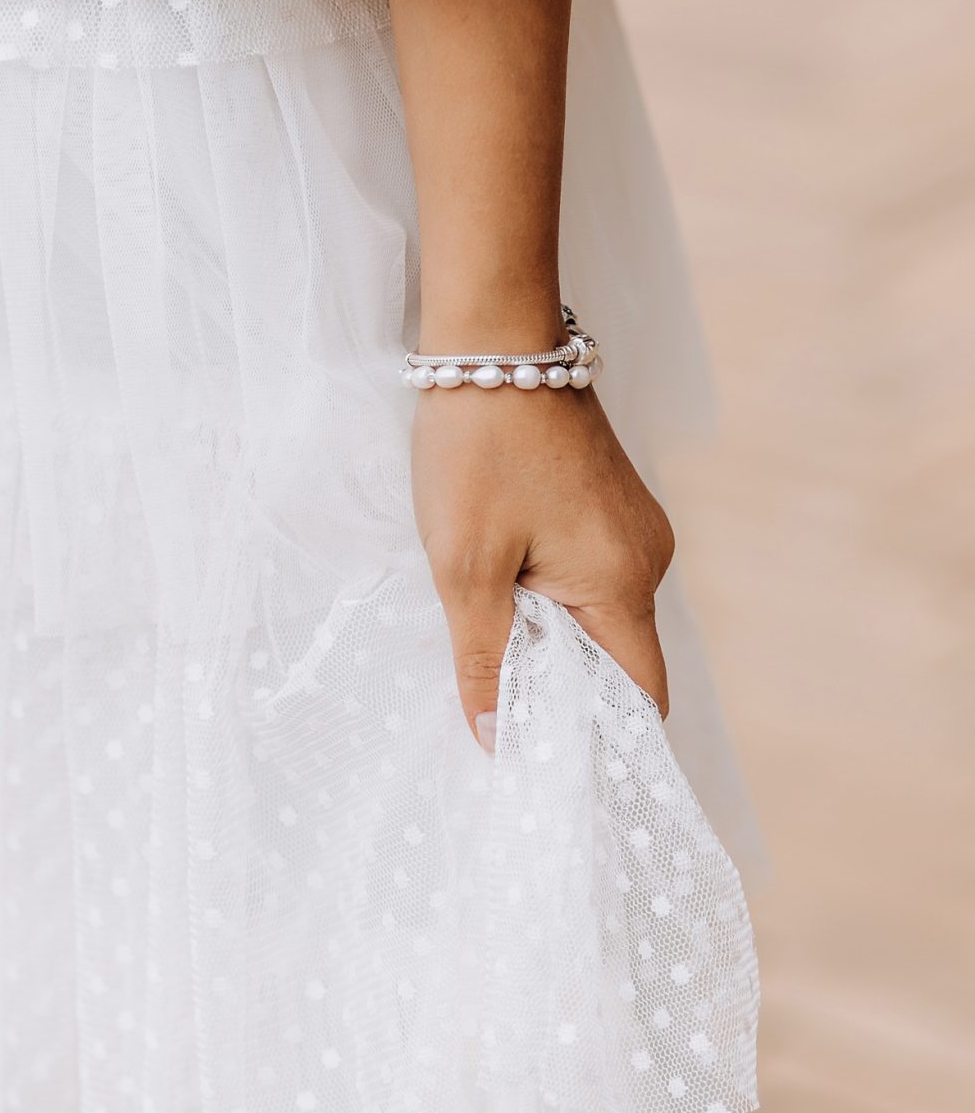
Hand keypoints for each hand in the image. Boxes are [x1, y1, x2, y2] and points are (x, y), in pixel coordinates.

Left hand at [410, 383, 675, 745]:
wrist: (492, 339)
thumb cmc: (477, 449)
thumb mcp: (464, 567)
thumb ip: (484, 661)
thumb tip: (496, 742)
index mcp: (624, 583)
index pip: (639, 700)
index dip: (599, 745)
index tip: (549, 772)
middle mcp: (648, 559)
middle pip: (620, 663)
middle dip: (565, 698)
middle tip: (498, 723)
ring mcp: (633, 527)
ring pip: (600, 619)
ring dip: (552, 644)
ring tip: (490, 656)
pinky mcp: (610, 503)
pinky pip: (591, 577)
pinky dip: (552, 602)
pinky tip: (501, 596)